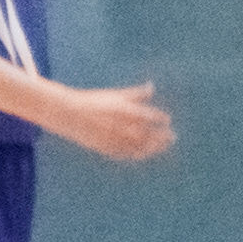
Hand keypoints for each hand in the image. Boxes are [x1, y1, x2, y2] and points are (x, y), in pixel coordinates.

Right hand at [60, 82, 174, 163]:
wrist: (70, 114)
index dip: (160, 119)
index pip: (148, 116)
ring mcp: (114, 139)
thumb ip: (135, 94)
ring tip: (161, 147)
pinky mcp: (106, 148)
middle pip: (147, 134)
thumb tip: (152, 87)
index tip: (167, 121)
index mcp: (124, 111)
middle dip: (161, 137)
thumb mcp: (115, 95)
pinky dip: (136, 154)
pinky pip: (125, 154)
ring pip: (138, 147)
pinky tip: (143, 153)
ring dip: (152, 148)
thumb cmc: (94, 101)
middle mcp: (121, 126)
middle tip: (171, 137)